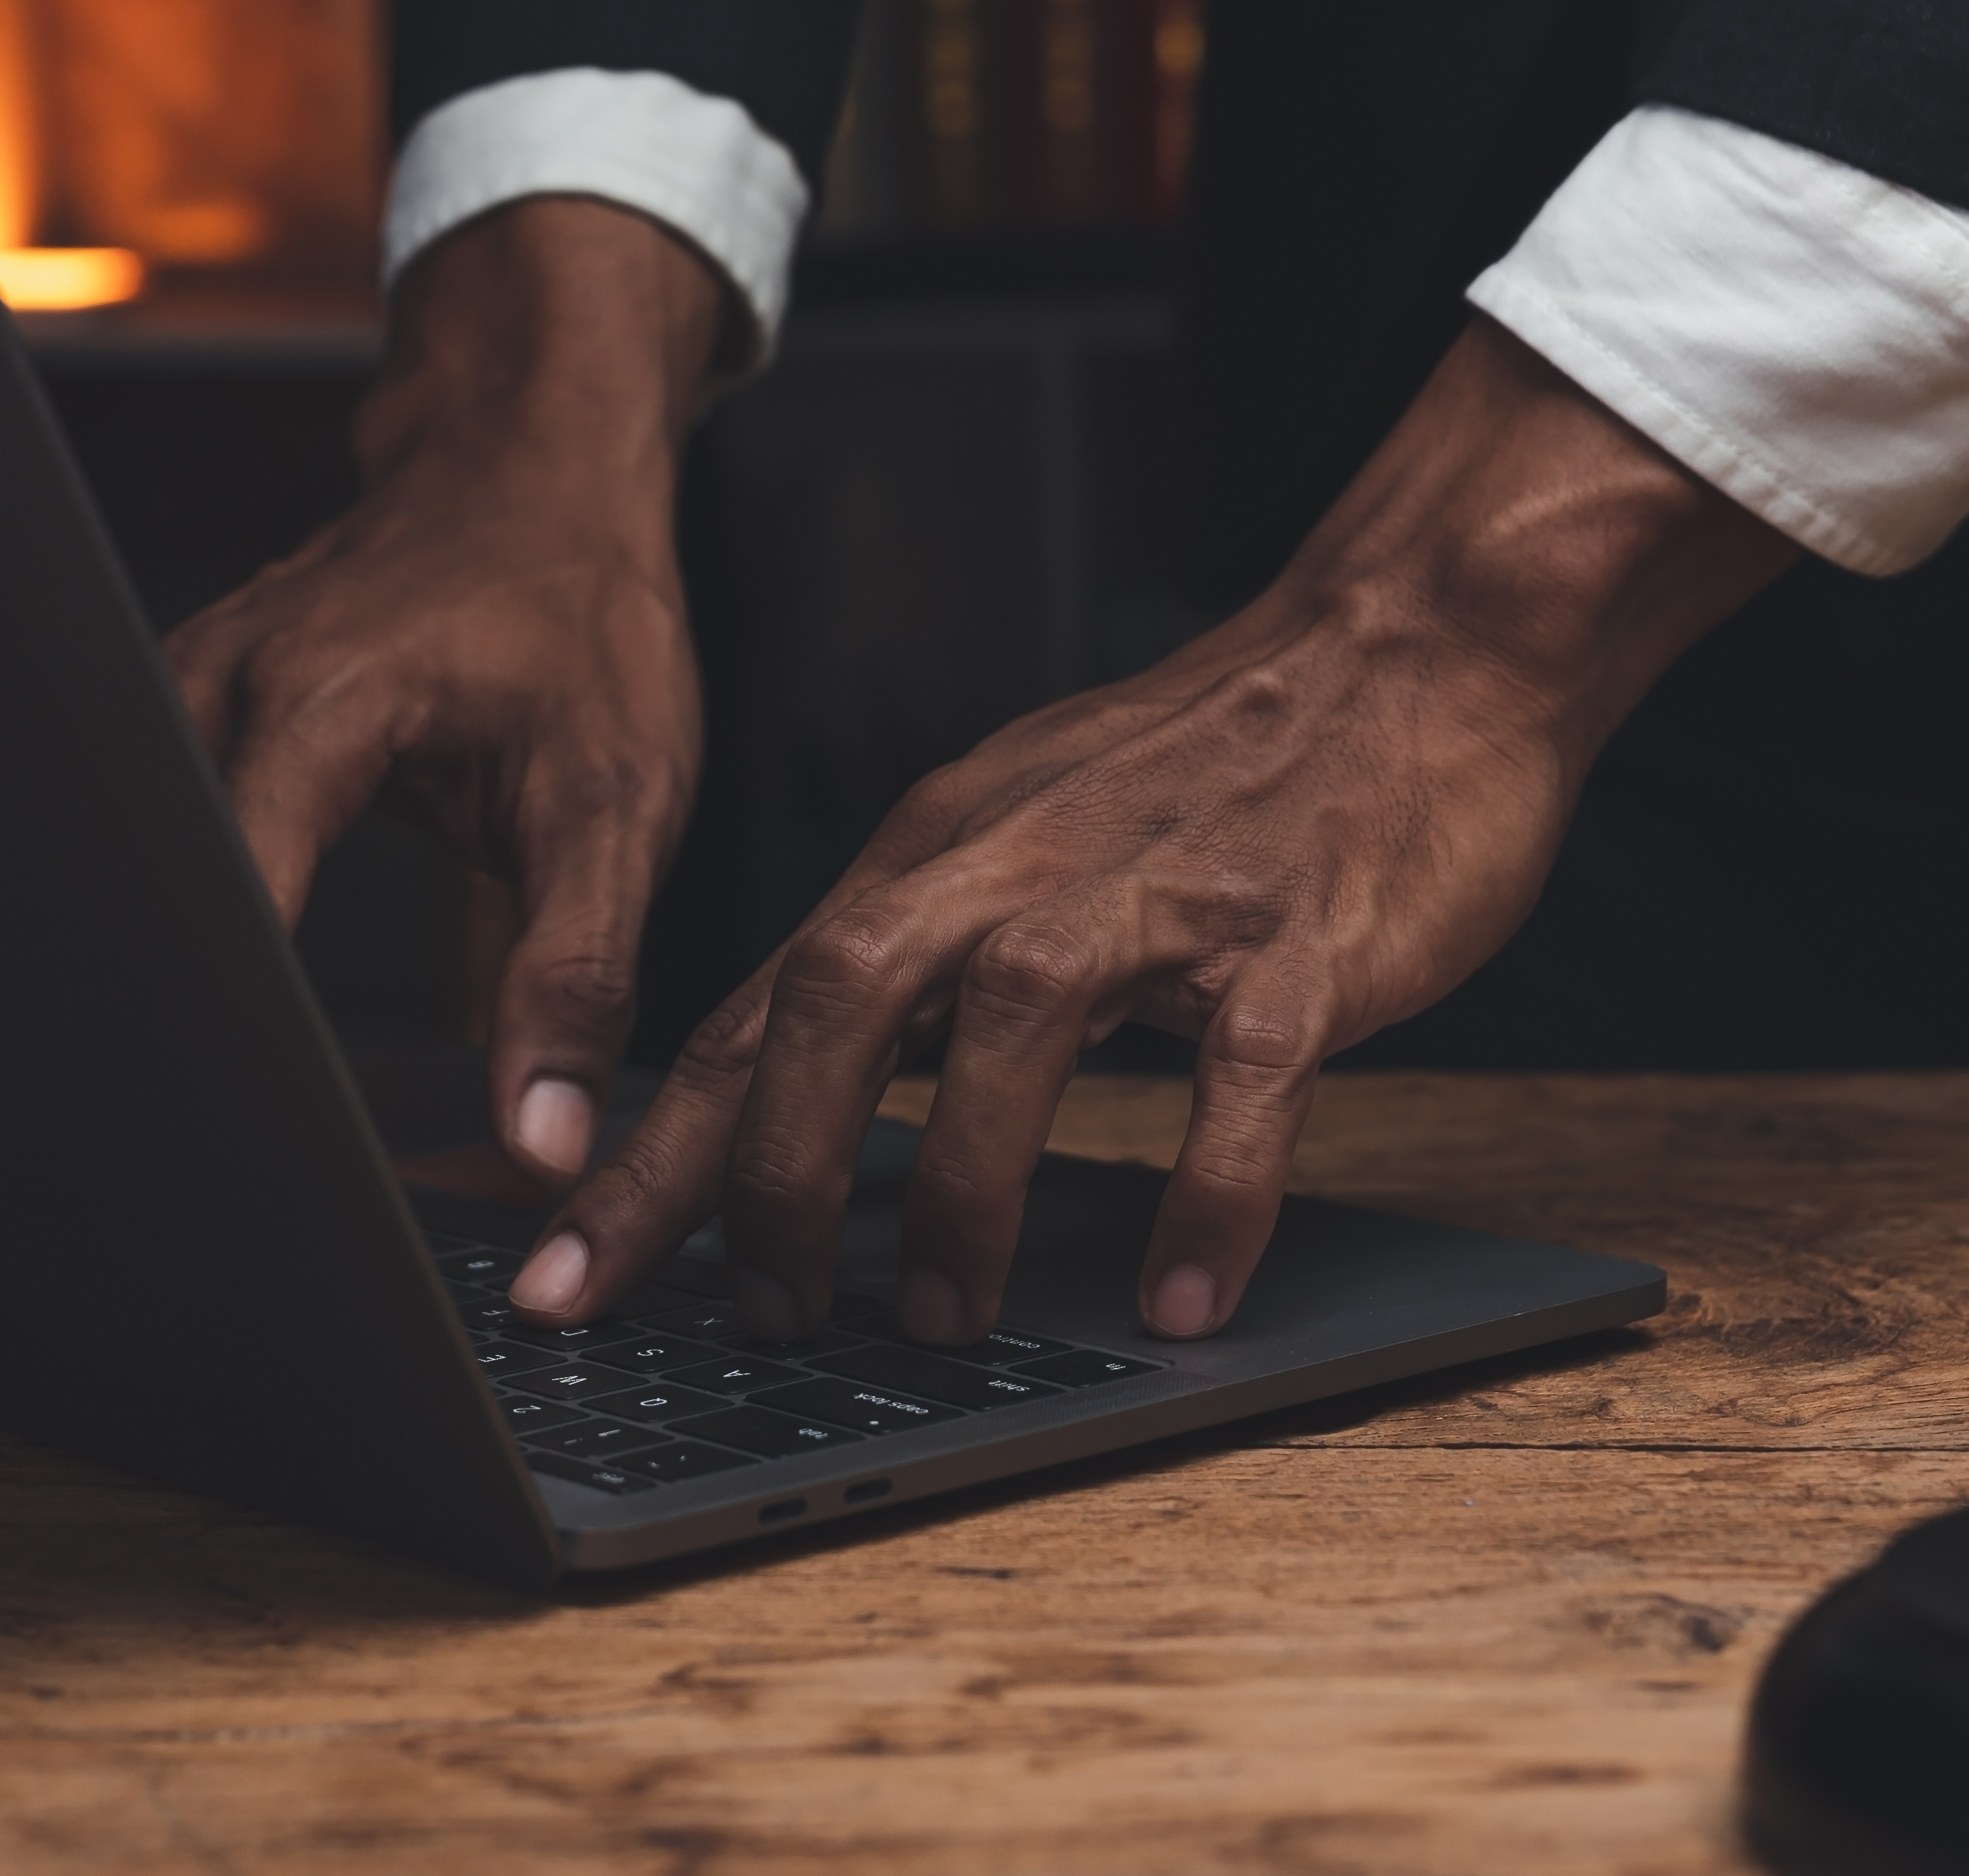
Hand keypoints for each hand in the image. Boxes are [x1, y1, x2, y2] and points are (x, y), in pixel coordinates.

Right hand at [168, 194, 730, 1179]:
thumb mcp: (614, 798)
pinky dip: (194, 901)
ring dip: (182, 958)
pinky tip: (223, 969)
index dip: (242, 1043)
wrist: (536, 469)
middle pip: (161, 896)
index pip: (230, 920)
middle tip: (234, 1135)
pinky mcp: (186, 705)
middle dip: (192, 1014)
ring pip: (142, 858)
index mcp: (307, 713)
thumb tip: (543, 1144)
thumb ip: (576, 974)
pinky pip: (160, 823)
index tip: (267, 1136)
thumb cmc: (582, 612)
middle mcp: (214, 692)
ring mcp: (183, 688)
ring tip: (220, 1072)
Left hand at [507, 315, 1794, 1346]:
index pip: (748, 1009)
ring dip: (960, 1186)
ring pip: (1011, 1027)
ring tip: (940, 1323)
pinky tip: (1184, 1298)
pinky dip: (1207, 1196)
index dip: (650, 1152)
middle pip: (836, 998)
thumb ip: (913, 965)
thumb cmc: (1204, 773)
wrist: (1404, 646)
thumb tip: (789, 1122)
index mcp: (933, 849)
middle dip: (771, 1170)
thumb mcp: (1017, 842)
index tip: (564, 1275)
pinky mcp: (1295, 937)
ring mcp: (1157, 895)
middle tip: (759, 1315)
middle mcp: (1016, 861)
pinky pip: (1239, 1080)